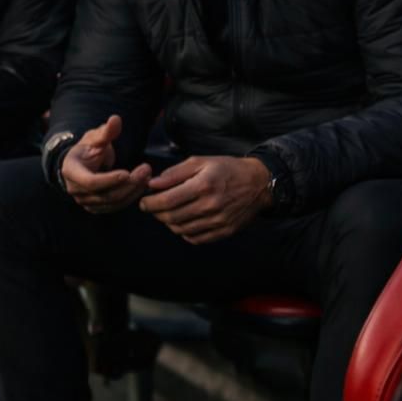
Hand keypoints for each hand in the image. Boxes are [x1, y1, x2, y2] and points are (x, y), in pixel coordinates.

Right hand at [62, 115, 152, 214]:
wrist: (82, 164)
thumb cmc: (87, 149)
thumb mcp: (95, 137)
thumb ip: (106, 131)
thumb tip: (116, 119)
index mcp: (71, 171)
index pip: (90, 182)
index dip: (109, 179)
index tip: (127, 172)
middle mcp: (75, 190)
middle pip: (105, 194)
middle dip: (128, 184)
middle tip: (146, 169)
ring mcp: (85, 201)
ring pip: (113, 202)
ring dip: (133, 191)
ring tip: (147, 176)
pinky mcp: (96, 207)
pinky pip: (115, 207)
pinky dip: (130, 197)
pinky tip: (141, 185)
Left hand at [138, 156, 271, 243]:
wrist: (258, 183)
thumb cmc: (226, 169)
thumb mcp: (200, 162)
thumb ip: (174, 173)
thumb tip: (152, 184)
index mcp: (203, 185)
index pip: (167, 200)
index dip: (150, 203)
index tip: (143, 201)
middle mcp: (211, 205)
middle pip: (171, 217)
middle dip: (156, 213)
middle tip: (152, 207)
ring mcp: (218, 221)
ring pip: (181, 229)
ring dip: (168, 223)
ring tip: (167, 212)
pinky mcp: (225, 231)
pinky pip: (195, 238)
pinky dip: (184, 232)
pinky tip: (183, 221)